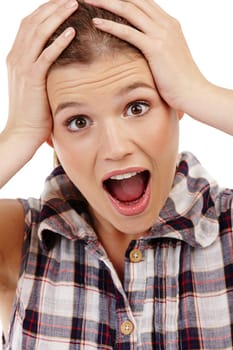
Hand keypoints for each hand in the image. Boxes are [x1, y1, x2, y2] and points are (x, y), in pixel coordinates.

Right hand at [5, 0, 77, 146]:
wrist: (22, 133)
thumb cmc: (34, 112)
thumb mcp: (36, 85)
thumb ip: (43, 69)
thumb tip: (61, 60)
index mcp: (17, 57)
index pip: (30, 24)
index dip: (46, 11)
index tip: (64, 3)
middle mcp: (16, 57)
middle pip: (33, 21)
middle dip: (52, 6)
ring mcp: (22, 67)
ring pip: (38, 33)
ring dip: (56, 16)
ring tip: (73, 4)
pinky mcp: (32, 79)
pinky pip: (46, 55)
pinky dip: (58, 41)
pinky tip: (72, 31)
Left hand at [84, 0, 207, 111]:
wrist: (194, 93)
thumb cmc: (180, 80)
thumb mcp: (169, 57)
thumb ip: (157, 46)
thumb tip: (143, 49)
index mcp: (170, 24)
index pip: (144, 2)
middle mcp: (166, 24)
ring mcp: (162, 34)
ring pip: (130, 10)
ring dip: (106, 2)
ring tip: (88, 0)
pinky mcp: (155, 48)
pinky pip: (129, 32)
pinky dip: (110, 25)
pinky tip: (95, 22)